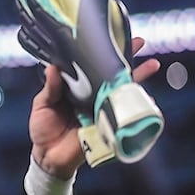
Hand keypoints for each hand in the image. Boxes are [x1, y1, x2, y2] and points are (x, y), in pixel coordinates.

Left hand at [29, 36, 160, 177]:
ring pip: (121, 90)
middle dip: (127, 59)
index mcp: (75, 88)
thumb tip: (53, 68)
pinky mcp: (106, 124)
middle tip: (141, 42)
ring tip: (152, 65)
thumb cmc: (43, 128)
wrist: (48, 157)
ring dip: (137, 79)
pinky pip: (123, 113)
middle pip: (111, 74)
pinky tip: (145, 97)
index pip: (90, 66)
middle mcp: (91, 95)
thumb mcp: (42, 105)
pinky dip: (134, 105)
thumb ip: (50, 88)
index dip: (101, 52)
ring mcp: (100, 109)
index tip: (110, 36)